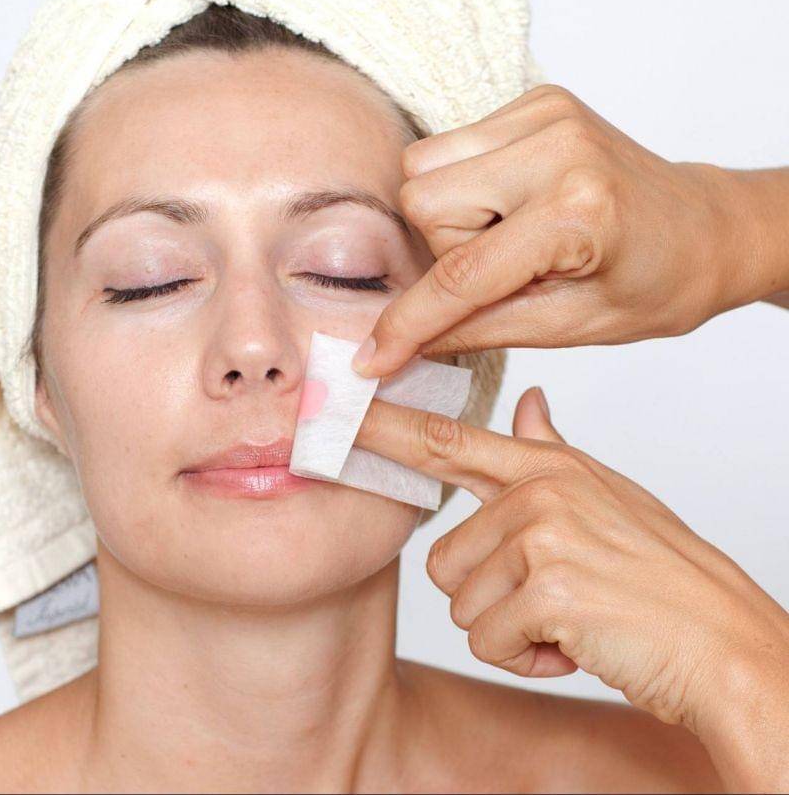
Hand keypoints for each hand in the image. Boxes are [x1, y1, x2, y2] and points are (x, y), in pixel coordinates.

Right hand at [351, 85, 788, 377]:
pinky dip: (461, 186)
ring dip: (447, 215)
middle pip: (422, 200)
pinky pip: (448, 145)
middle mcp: (557, 145)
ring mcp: (545, 113)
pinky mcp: (535, 100)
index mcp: (579, 211)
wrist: (706, 229)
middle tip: (498, 270)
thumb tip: (399, 348)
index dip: (408, 322)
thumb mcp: (571, 328)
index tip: (372, 359)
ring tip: (506, 236)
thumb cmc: (656, 284)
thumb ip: (475, 331)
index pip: (461, 273)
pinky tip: (508, 206)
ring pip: (423, 166)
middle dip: (442, 248)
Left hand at [353, 388, 788, 752]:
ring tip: (568, 618)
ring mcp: (542, 533)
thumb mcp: (606, 496)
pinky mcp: (547, 586)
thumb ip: (551, 450)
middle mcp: (539, 490)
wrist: (724, 640)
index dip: (385, 428)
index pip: (446, 441)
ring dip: (509, 629)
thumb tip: (527, 401)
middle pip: (443, 557)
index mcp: (547, 466)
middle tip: (551, 598)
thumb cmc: (662, 573)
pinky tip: (574, 644)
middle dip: (488, 596)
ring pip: (460, 602)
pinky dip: (528, 658)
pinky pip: (488, 639)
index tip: (336, 414)